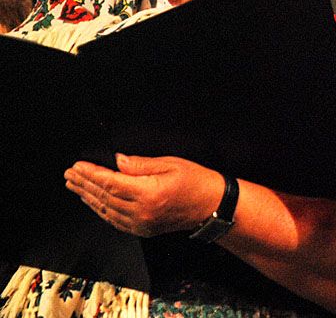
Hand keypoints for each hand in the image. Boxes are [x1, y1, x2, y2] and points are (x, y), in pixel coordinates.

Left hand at [64, 153, 224, 236]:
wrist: (211, 205)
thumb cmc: (196, 181)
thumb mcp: (171, 164)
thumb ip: (140, 164)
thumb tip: (117, 161)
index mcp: (149, 193)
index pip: (111, 183)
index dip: (91, 174)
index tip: (78, 166)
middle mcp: (142, 211)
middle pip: (104, 197)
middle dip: (84, 184)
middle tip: (70, 174)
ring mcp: (141, 223)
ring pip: (106, 210)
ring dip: (88, 197)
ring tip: (75, 186)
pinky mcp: (143, 229)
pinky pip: (115, 220)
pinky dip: (101, 210)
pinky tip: (93, 201)